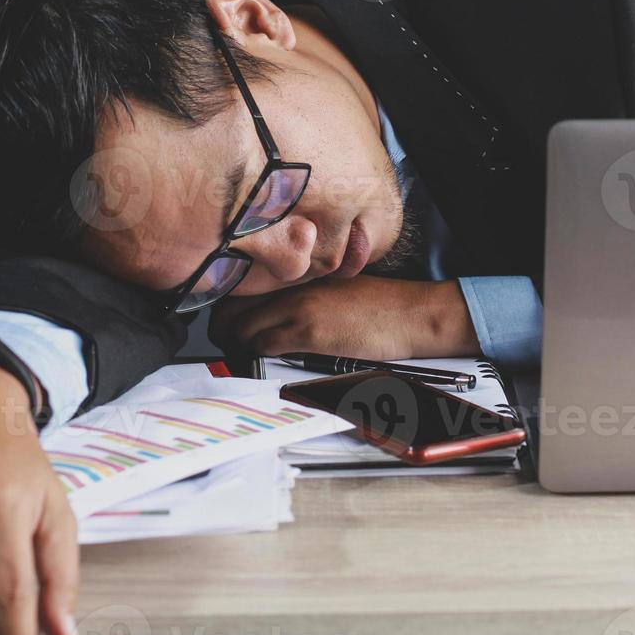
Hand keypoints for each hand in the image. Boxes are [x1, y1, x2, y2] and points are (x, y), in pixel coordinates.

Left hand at [209, 275, 479, 358]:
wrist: (413, 313)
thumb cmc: (384, 305)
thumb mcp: (338, 289)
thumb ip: (307, 294)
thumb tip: (281, 313)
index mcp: (301, 272)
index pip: (244, 285)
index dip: (227, 307)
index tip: (226, 320)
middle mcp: (294, 284)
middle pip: (232, 305)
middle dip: (222, 328)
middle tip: (226, 343)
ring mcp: (299, 306)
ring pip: (240, 327)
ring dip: (234, 346)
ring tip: (239, 356)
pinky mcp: (309, 331)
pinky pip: (263, 344)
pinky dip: (253, 356)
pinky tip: (259, 362)